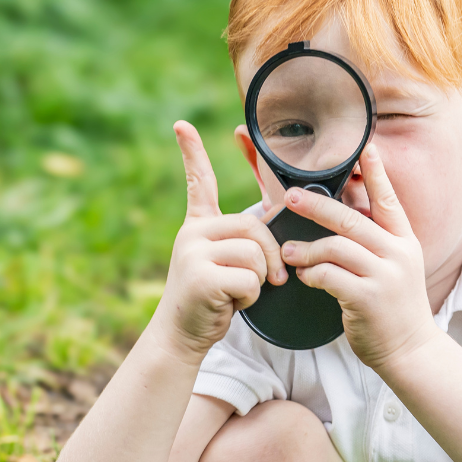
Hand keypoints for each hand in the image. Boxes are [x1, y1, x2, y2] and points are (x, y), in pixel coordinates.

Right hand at [155, 121, 285, 357]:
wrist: (183, 335)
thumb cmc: (214, 299)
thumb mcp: (229, 264)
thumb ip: (246, 243)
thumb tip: (280, 232)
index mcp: (200, 226)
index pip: (200, 183)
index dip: (192, 153)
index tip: (182, 125)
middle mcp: (193, 233)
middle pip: (255, 228)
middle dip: (270, 258)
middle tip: (266, 281)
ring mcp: (193, 252)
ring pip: (256, 255)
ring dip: (259, 282)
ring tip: (236, 292)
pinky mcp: (200, 275)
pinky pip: (249, 279)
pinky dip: (250, 297)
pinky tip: (230, 303)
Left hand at [280, 143, 440, 370]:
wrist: (410, 351)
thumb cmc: (394, 310)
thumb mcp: (396, 270)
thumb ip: (375, 246)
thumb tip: (340, 221)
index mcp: (405, 242)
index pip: (389, 200)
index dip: (377, 173)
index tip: (367, 148)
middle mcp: (397, 254)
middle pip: (350, 219)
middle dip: (316, 205)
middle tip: (290, 198)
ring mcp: (384, 275)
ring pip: (334, 247)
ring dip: (305, 249)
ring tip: (288, 253)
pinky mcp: (367, 297)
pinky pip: (328, 276)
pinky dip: (310, 274)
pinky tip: (304, 277)